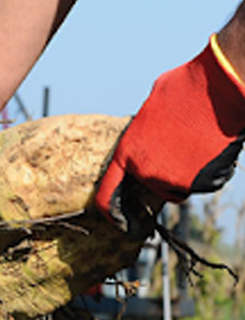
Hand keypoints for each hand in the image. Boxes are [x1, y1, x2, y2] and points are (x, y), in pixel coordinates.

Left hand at [96, 35, 244, 236]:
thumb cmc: (185, 88)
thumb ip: (144, 127)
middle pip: (157, 189)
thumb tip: (148, 126)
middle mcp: (146, 171)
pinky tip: (216, 146)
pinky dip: (213, 170)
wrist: (219, 89)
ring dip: (192, 173)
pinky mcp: (200, 182)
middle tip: (185, 152)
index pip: (107, 194)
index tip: (120, 224)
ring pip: (183, 187)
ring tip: (201, 142)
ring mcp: (173, 179)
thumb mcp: (152, 105)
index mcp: (126, 153)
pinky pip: (208, 183)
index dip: (112, 213)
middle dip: (170, 178)